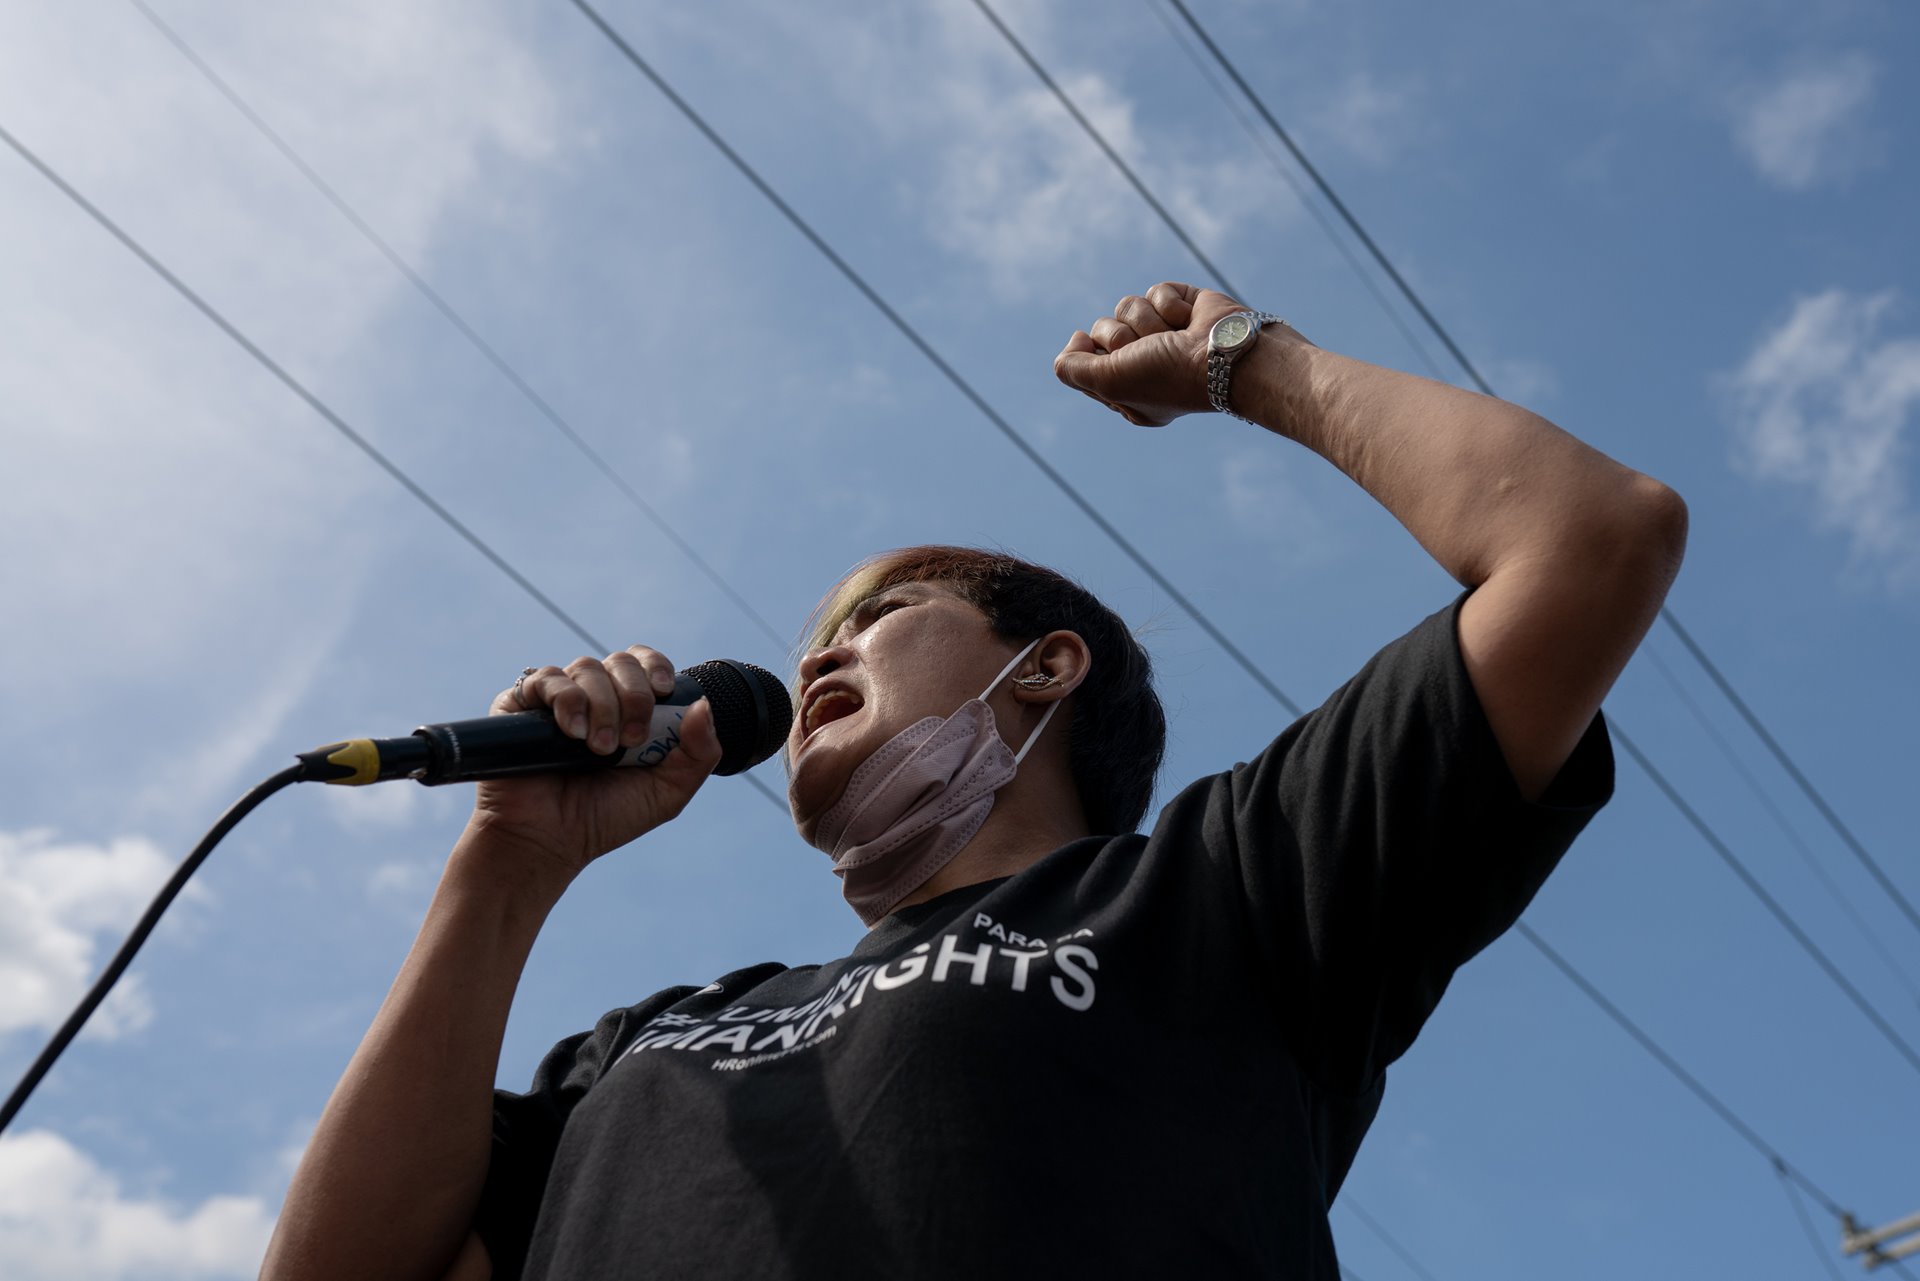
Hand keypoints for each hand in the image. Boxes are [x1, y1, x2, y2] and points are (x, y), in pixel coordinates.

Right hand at [463, 646, 723, 880]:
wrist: (550, 842)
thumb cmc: (606, 818)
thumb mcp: (668, 792)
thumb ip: (698, 753)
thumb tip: (705, 705)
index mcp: (630, 709)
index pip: (645, 663)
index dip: (656, 667)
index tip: (663, 691)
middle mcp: (595, 697)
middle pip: (621, 662)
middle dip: (634, 695)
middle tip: (631, 740)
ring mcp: (558, 699)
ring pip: (587, 667)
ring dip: (603, 706)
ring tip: (598, 749)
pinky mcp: (520, 705)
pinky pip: (545, 678)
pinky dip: (566, 699)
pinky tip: (573, 733)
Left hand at [1053, 282, 1247, 426]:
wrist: (1225, 355)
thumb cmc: (1169, 376)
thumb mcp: (1108, 383)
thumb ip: (1072, 370)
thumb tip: (1076, 339)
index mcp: (1128, 392)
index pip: (1087, 364)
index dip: (1094, 357)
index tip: (1113, 360)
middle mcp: (1145, 364)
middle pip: (1103, 330)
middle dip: (1122, 338)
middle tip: (1148, 351)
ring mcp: (1164, 334)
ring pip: (1126, 306)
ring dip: (1147, 321)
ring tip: (1173, 336)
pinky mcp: (1182, 307)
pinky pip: (1155, 291)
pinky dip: (1170, 303)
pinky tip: (1189, 320)